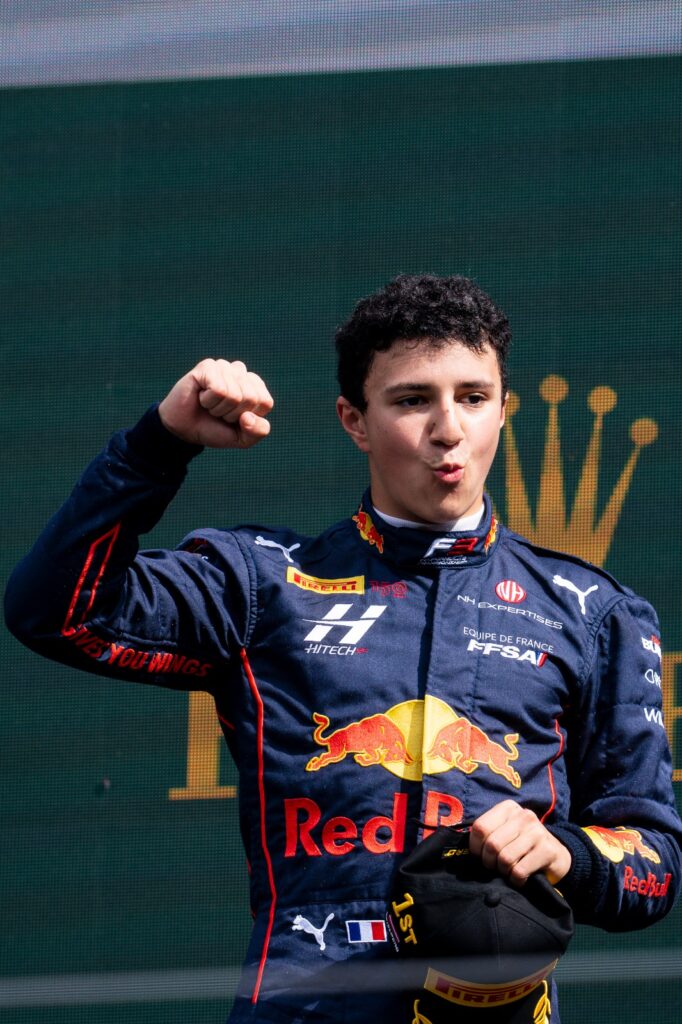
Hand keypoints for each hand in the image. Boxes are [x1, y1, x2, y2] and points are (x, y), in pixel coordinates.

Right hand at [158, 359, 273, 448]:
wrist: (184, 430)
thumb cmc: (214, 428)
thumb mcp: (242, 438)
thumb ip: (258, 431)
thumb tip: (248, 416)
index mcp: (255, 386)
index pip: (265, 402)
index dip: (249, 418)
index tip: (234, 418)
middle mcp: (241, 372)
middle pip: (251, 398)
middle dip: (232, 414)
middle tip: (219, 412)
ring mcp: (224, 367)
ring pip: (234, 395)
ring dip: (218, 408)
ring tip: (209, 405)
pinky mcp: (208, 366)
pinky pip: (218, 390)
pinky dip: (208, 401)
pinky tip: (200, 397)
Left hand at [469, 800, 570, 886]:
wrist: (556, 856)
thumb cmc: (522, 846)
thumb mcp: (504, 833)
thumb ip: (487, 835)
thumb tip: (466, 851)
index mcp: (508, 808)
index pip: (480, 828)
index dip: (475, 848)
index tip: (481, 857)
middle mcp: (523, 815)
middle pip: (492, 844)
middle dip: (490, 863)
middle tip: (496, 868)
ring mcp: (537, 831)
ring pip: (505, 858)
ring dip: (503, 872)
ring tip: (509, 872)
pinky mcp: (547, 850)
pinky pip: (520, 871)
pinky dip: (516, 880)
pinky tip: (520, 879)